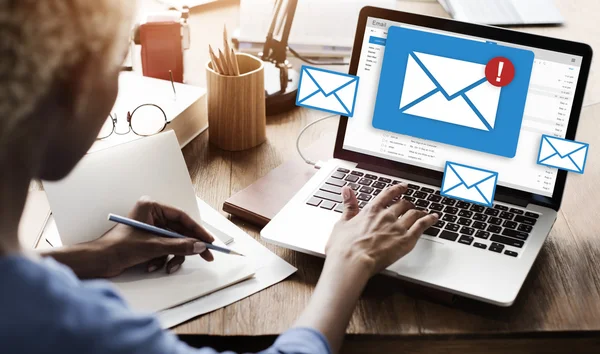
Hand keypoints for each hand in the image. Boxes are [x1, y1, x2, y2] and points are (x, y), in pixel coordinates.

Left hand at [91, 197, 214, 277]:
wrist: (98, 262)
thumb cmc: (118, 247)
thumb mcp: (153, 246)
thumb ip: (179, 246)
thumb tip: (200, 246)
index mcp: (151, 207)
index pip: (182, 217)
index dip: (197, 230)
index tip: (209, 241)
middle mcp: (152, 215)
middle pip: (180, 231)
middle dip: (188, 247)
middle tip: (206, 256)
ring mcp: (150, 229)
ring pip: (173, 243)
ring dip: (172, 256)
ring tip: (167, 267)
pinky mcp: (147, 241)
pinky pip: (164, 249)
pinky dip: (162, 260)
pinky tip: (152, 266)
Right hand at [295, 184, 437, 352]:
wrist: (352, 261)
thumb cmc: (344, 247)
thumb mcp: (342, 223)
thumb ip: (348, 206)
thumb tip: (347, 191)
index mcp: (371, 210)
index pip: (388, 194)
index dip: (397, 189)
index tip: (403, 187)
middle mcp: (387, 215)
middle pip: (403, 204)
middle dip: (408, 203)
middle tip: (411, 205)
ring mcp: (398, 227)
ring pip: (414, 213)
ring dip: (420, 211)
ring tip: (424, 212)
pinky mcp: (406, 240)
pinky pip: (422, 225)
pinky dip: (430, 220)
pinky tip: (434, 218)